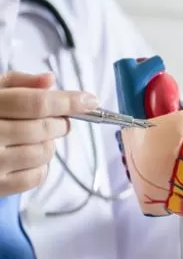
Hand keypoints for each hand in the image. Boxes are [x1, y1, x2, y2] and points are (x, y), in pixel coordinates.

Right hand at [0, 72, 98, 196]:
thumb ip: (16, 83)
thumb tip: (49, 81)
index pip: (35, 103)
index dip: (67, 102)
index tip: (90, 100)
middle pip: (44, 129)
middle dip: (60, 123)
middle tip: (58, 120)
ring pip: (44, 153)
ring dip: (49, 144)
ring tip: (33, 138)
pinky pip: (36, 177)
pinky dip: (40, 166)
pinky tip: (26, 156)